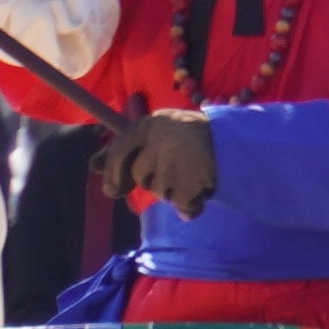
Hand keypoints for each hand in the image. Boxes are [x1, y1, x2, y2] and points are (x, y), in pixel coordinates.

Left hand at [100, 109, 218, 213]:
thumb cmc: (188, 138)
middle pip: (138, 175)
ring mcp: (178, 161)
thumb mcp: (156, 134)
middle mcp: (162, 140)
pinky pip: (181, 204)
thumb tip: (93, 166)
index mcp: (151, 124)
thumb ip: (125, 148)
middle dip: (149, 180)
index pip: (120, 150)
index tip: (114, 190)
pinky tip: (201, 188)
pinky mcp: (193, 181)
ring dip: (172, 190)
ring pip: (159, 191)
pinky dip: (190, 204)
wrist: (235, 145)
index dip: (114, 172)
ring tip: (190, 172)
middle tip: (169, 172)